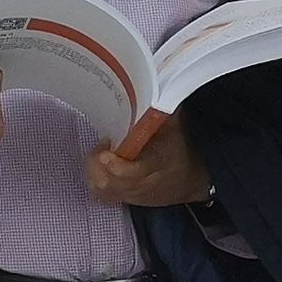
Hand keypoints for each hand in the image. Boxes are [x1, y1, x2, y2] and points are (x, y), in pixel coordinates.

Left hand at [86, 118, 210, 208]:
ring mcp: (130, 194)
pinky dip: (94, 178)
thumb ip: (161, 110)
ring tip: (98, 153)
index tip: (106, 153)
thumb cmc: (178, 150)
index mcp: (156, 167)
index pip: (133, 173)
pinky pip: (101, 193)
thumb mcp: (175, 128)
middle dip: (96, 164)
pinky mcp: (123, 198)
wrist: (188, 181)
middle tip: (102, 145)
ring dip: (93, 171)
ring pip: (102, 190)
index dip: (117, 167)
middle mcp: (140, 185)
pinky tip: (98, 164)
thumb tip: (153, 84)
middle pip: (109, 184)